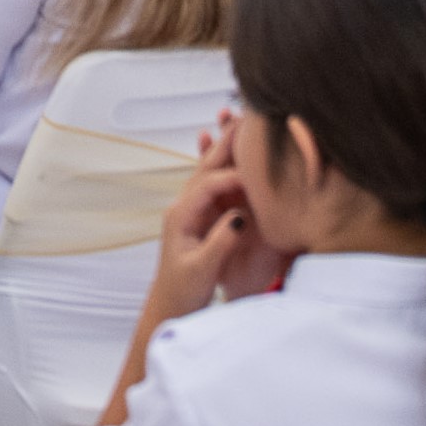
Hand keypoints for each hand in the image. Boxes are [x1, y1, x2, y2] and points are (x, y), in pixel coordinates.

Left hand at [148, 127, 286, 319]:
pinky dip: (223, 163)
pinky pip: (215, 183)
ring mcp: (192, 210)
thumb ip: (219, 243)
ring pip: (210, 171)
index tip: (255, 171)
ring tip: (238, 121)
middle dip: (226, 144)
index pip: (207, 185)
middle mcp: (184, 207)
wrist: (170, 306)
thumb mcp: (201, 270)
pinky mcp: (202, 217)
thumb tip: (239, 217)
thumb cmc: (183, 291)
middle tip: (245, 119)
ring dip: (225, 147)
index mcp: (181, 217)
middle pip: (206, 168)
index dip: (231, 175)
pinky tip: (218, 141)